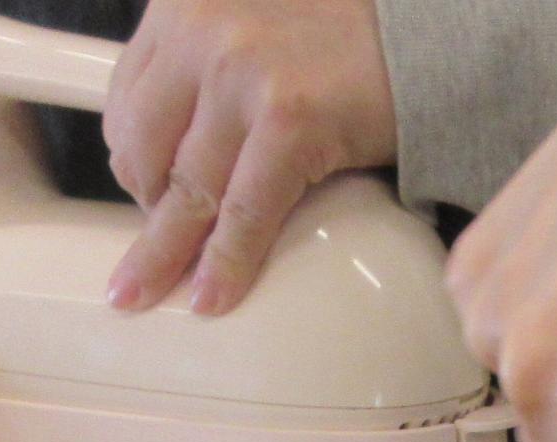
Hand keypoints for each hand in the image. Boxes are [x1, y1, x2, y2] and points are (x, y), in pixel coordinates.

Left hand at [103, 0, 396, 314]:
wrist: (430, 38)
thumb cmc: (353, 39)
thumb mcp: (256, 26)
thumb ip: (211, 63)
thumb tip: (181, 151)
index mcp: (185, 5)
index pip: (127, 100)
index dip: (131, 162)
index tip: (144, 199)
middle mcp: (201, 32)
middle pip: (144, 150)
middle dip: (147, 211)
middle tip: (154, 256)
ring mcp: (240, 74)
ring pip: (186, 191)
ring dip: (167, 252)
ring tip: (150, 291)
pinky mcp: (288, 120)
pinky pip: (244, 213)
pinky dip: (226, 264)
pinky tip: (212, 298)